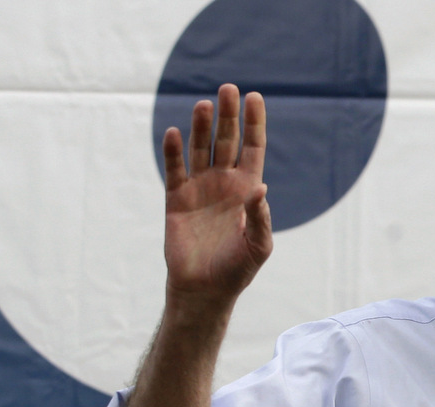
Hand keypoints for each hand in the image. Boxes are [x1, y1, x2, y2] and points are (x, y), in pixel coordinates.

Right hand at [162, 84, 271, 309]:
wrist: (204, 289)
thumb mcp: (259, 246)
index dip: (254, 123)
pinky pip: (174, 170)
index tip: (255, 97)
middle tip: (228, 89)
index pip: (252, 147)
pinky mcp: (176, 198)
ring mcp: (200, 188)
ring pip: (200, 149)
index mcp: (248, 189)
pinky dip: (173, 151)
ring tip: (204, 105)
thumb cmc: (237, 269)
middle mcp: (224, 182)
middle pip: (226, 140)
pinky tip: (173, 133)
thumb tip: (260, 187)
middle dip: (228, 115)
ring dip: (201, 127)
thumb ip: (261, 217)